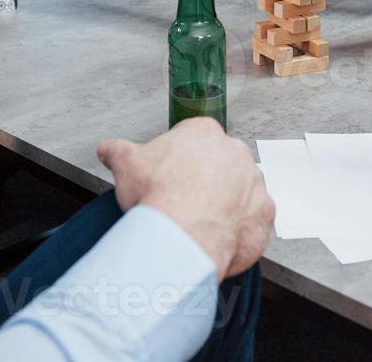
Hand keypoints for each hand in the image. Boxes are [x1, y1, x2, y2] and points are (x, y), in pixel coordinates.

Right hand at [98, 118, 273, 280]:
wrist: (181, 237)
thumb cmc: (157, 195)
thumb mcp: (125, 164)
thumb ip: (117, 150)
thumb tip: (107, 149)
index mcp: (205, 133)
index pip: (194, 139)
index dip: (178, 160)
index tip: (169, 177)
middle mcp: (236, 152)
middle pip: (220, 165)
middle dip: (205, 181)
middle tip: (182, 202)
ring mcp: (254, 183)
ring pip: (240, 191)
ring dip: (225, 204)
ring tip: (199, 225)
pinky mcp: (264, 214)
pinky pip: (253, 220)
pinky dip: (239, 229)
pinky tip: (216, 239)